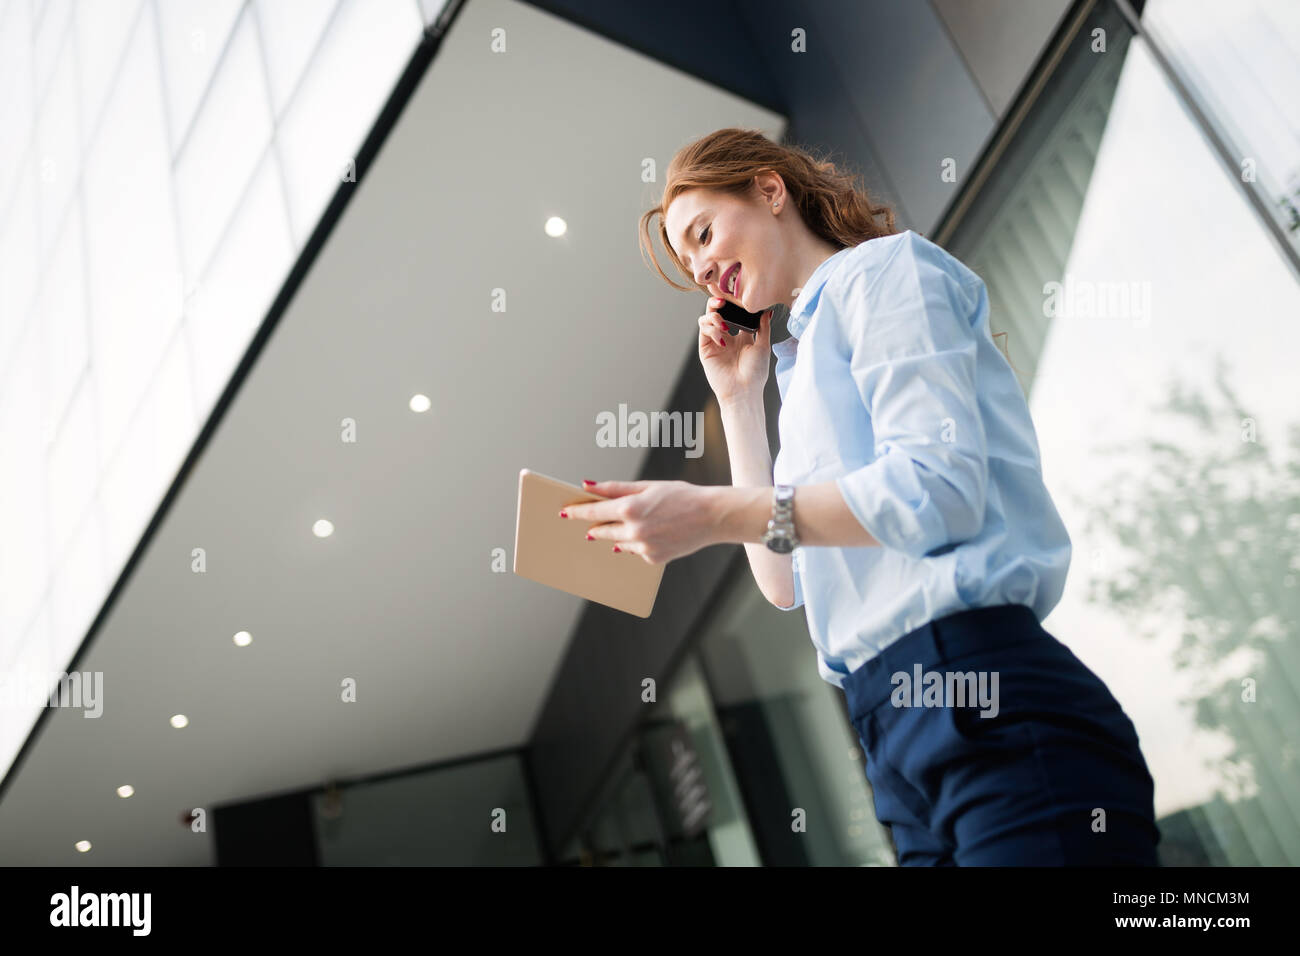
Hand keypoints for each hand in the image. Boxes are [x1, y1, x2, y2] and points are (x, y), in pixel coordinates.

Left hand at [560, 479, 722, 564]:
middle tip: (588, 525)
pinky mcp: (653, 559)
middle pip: (602, 530)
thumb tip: (589, 486)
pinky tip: (650, 534)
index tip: (565, 513)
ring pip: (618, 542)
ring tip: (619, 528)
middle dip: (595, 526)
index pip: (594, 511)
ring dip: (614, 535)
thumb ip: (616, 488)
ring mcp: (644, 547)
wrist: (712, 517)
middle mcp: (634, 530)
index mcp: (631, 508)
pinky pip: (636, 551)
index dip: (577, 512)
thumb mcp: (648, 486)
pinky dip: (637, 543)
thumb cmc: (681, 496)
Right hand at [697, 298, 772, 405]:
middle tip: (722, 300)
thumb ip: (763, 327)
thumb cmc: (755, 372)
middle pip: (716, 312)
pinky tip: (723, 339)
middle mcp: (725, 337)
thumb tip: (767, 311)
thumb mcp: (763, 346)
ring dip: (713, 317)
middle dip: (717, 302)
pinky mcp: (705, 349)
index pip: (732, 312)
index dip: (731, 302)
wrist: (744, 390)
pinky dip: (711, 330)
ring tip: (724, 325)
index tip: (735, 293)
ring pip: (706, 319)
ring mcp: (714, 342)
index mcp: (740, 336)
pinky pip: (703, 331)